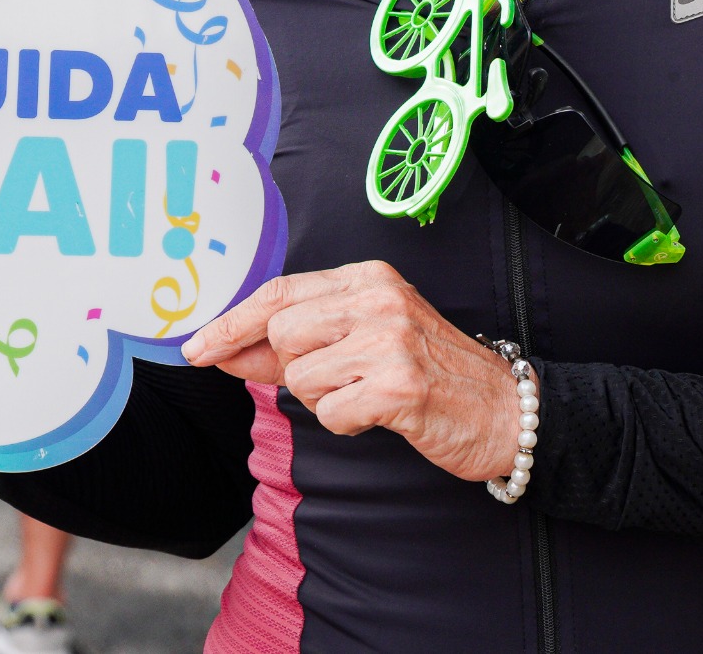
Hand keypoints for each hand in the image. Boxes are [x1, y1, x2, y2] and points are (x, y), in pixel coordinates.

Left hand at [183, 261, 522, 482]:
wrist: (508, 410)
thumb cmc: (433, 374)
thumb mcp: (366, 341)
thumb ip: (297, 345)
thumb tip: (223, 350)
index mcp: (369, 278)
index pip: (279, 292)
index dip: (231, 321)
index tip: (195, 347)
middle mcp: (379, 299)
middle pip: (282, 333)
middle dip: (292, 369)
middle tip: (338, 380)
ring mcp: (390, 340)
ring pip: (301, 377)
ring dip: (324, 399)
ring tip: (368, 394)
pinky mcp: (398, 386)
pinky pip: (331, 414)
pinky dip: (348, 423)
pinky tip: (382, 414)